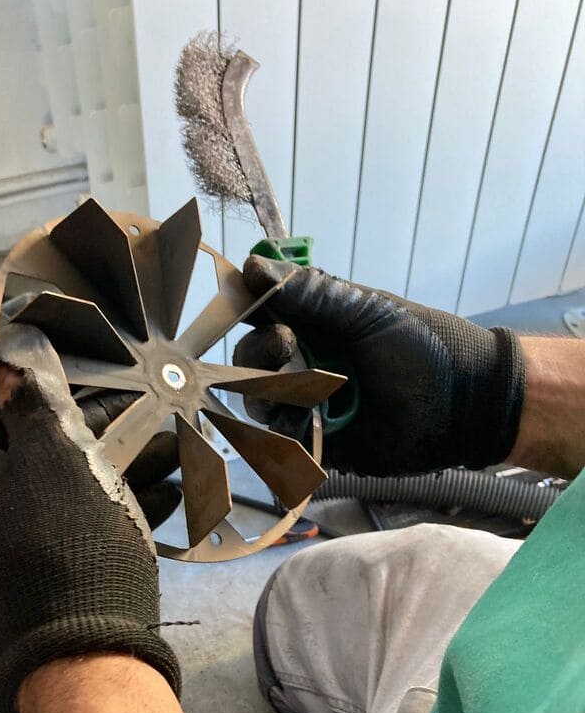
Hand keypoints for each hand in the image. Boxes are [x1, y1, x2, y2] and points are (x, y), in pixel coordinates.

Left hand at [0, 324, 179, 712]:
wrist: (84, 664)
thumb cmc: (67, 545)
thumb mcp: (58, 456)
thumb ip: (33, 397)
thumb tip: (8, 348)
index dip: (45, 388)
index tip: (94, 380)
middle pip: (25, 457)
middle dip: (90, 436)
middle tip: (141, 419)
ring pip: (50, 499)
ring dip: (107, 474)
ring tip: (168, 455)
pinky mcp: (18, 597)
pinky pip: (58, 539)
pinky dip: (100, 517)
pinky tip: (159, 501)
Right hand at [234, 257, 525, 475]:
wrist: (464, 398)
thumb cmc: (419, 344)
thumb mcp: (363, 310)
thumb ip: (308, 293)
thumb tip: (250, 268)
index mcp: (311, 326)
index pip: (259, 319)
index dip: (248, 315)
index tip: (253, 307)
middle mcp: (303, 364)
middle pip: (251, 363)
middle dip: (259, 353)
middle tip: (286, 344)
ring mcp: (310, 406)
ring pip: (262, 402)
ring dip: (270, 392)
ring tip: (301, 385)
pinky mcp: (321, 445)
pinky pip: (286, 442)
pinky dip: (289, 429)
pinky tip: (308, 417)